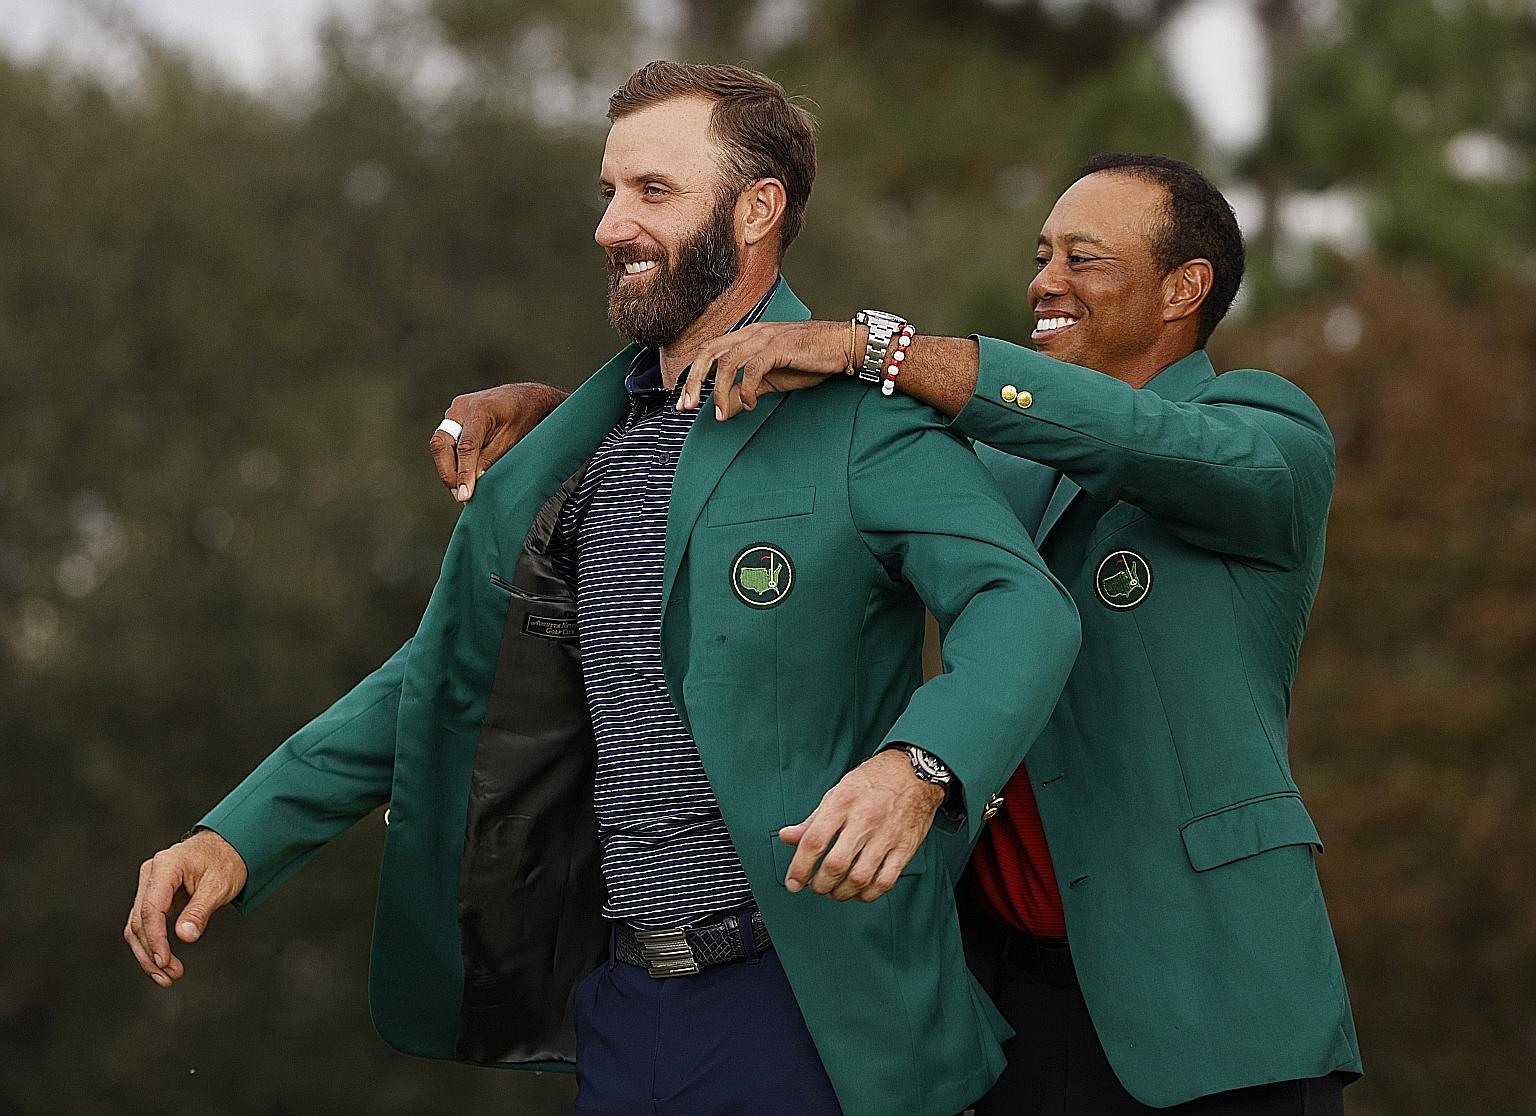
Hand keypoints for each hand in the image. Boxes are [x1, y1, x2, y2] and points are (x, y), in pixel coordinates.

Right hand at [124, 829, 247, 987]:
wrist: (231, 845)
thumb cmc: (227, 861)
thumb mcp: (219, 885)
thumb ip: (200, 910)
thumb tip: (184, 937)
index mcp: (165, 867)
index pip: (151, 909)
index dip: (155, 939)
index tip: (163, 962)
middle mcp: (151, 874)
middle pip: (139, 920)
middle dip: (151, 952)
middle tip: (169, 976)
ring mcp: (150, 883)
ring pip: (137, 925)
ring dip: (148, 953)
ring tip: (167, 977)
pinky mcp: (155, 894)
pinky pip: (147, 922)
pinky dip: (153, 943)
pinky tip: (163, 962)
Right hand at [430, 382, 568, 501]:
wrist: (526, 398)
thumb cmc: (524, 417)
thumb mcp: (513, 441)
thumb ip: (491, 459)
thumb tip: (473, 481)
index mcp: (481, 410)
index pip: (466, 446)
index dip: (464, 472)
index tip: (464, 495)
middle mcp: (462, 407)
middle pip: (442, 444)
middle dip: (448, 472)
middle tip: (460, 495)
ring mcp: (455, 411)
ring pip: (441, 444)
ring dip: (449, 468)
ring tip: (463, 488)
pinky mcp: (454, 418)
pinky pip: (447, 442)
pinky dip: (454, 459)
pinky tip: (464, 475)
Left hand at [679, 320, 861, 420]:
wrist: (841, 346)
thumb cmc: (809, 360)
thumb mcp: (772, 381)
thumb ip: (747, 392)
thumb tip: (726, 411)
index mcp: (746, 337)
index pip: (709, 352)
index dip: (692, 376)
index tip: (685, 402)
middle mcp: (751, 333)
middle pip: (708, 353)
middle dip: (694, 381)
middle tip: (688, 406)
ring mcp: (764, 338)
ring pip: (727, 363)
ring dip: (720, 392)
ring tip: (722, 413)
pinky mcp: (778, 347)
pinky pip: (752, 369)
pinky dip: (747, 390)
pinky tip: (752, 404)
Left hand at [779, 748, 945, 902]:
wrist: (914, 772)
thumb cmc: (874, 781)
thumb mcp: (837, 792)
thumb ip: (812, 820)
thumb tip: (788, 837)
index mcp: (843, 802)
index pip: (814, 841)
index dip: (799, 868)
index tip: (793, 882)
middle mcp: (865, 820)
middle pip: (836, 864)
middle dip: (820, 884)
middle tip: (815, 886)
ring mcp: (887, 836)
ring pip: (860, 878)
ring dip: (841, 892)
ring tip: (835, 890)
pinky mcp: (905, 848)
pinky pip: (885, 882)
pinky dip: (868, 894)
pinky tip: (859, 891)